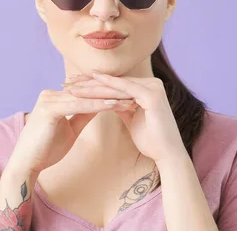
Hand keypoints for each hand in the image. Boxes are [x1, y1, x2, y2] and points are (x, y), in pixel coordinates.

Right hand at [6, 74, 137, 175]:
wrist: (27, 164)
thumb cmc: (46, 149)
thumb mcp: (70, 129)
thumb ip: (83, 114)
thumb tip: (101, 105)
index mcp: (55, 97)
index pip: (87, 93)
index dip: (108, 95)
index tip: (128, 97)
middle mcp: (51, 94)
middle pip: (88, 92)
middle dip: (112, 93)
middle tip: (135, 94)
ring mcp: (49, 99)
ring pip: (86, 96)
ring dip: (109, 97)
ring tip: (129, 99)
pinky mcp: (49, 108)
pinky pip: (79, 105)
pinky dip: (97, 105)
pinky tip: (114, 104)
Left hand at [65, 72, 186, 162]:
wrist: (168, 155)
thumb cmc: (151, 140)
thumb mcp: (132, 118)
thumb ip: (121, 106)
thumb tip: (107, 101)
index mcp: (148, 88)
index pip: (116, 84)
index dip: (94, 84)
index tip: (73, 86)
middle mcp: (152, 83)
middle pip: (114, 82)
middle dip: (89, 82)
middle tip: (68, 81)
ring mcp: (153, 87)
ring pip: (116, 85)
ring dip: (92, 85)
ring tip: (72, 86)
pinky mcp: (152, 95)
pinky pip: (125, 89)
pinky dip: (107, 85)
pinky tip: (91, 83)